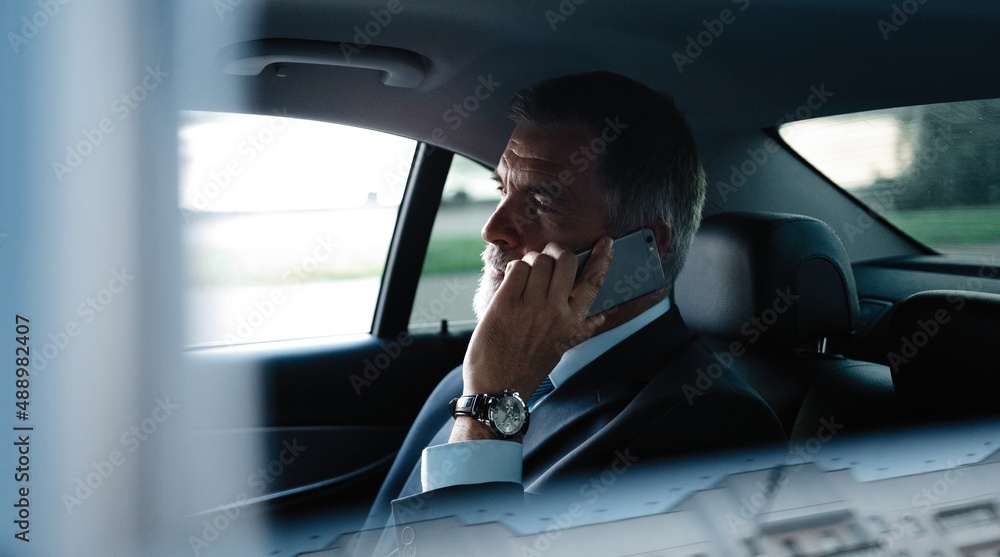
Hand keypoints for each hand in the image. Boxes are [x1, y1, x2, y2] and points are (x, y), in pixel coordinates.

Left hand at [450, 237, 612, 441]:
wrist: (499, 389)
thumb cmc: (529, 368)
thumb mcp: (563, 348)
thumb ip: (583, 327)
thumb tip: (606, 314)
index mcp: (573, 323)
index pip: (594, 282)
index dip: (603, 258)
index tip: (606, 243)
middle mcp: (555, 312)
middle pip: (565, 260)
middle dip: (557, 253)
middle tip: (549, 258)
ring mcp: (530, 307)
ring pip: (539, 260)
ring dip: (533, 262)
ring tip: (527, 277)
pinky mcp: (505, 304)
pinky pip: (517, 269)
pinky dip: (515, 270)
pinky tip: (513, 283)